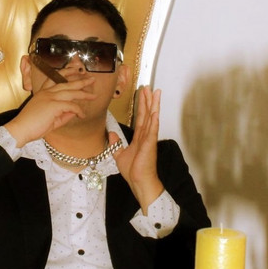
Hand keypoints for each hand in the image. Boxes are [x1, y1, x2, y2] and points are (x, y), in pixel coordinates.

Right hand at [5, 75, 96, 146]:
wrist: (20, 130)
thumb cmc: (32, 126)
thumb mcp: (51, 119)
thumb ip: (63, 114)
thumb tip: (75, 111)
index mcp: (43, 93)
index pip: (55, 78)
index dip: (66, 72)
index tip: (75, 69)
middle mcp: (46, 92)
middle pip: (66, 83)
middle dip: (80, 80)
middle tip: (91, 79)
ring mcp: (49, 97)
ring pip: (71, 92)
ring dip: (84, 93)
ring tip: (94, 96)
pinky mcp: (53, 105)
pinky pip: (71, 105)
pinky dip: (78, 110)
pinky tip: (82, 115)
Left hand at [110, 86, 163, 213]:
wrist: (138, 182)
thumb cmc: (133, 171)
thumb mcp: (119, 155)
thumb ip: (116, 144)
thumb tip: (111, 134)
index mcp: (139, 137)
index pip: (140, 117)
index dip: (141, 105)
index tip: (142, 93)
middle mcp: (145, 136)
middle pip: (147, 114)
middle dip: (148, 100)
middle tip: (149, 87)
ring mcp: (149, 139)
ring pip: (151, 118)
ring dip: (153, 105)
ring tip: (156, 93)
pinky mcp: (150, 145)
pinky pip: (152, 131)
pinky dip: (154, 121)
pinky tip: (156, 112)